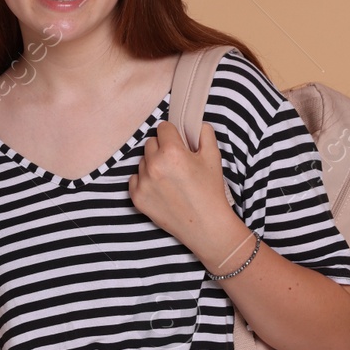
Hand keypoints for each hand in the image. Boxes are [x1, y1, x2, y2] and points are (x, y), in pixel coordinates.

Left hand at [129, 120, 246, 265]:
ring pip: (143, 160)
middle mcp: (154, 165)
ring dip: (153, 164)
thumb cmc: (210, 191)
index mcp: (172, 152)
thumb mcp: (213, 156)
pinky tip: (161, 188)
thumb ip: (204, 133)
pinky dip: (145, 180)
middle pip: (151, 142)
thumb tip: (195, 124)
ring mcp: (143, 182)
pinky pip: (135, 178)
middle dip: (163, 148)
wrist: (205, 225)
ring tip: (170, 178)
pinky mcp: (136, 197)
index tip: (179, 142)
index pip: (163, 127)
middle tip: (176, 162)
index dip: (173, 134)